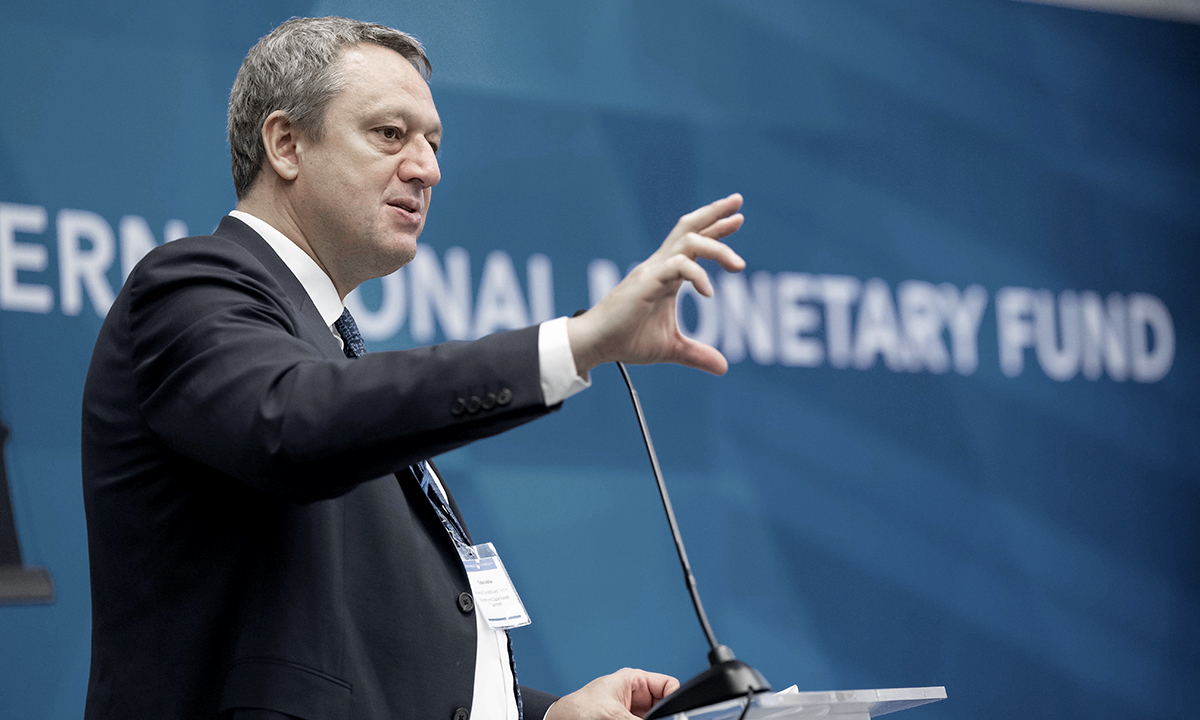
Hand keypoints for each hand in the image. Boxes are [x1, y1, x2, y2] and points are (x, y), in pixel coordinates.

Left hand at [544, 667, 680, 719]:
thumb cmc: (577, 711)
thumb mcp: (613, 715)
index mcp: (634, 681)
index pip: (668, 686)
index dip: (675, 700)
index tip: (676, 715)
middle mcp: (636, 698)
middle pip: (663, 708)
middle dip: (661, 717)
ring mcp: (631, 713)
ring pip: (653, 718)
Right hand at [567, 194, 745, 375]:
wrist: (597, 344)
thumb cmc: (627, 340)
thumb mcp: (670, 348)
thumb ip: (696, 354)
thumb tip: (723, 367)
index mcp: (667, 273)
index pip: (694, 241)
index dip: (715, 227)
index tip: (738, 217)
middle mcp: (661, 265)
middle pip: (689, 227)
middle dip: (714, 213)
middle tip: (739, 204)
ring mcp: (653, 271)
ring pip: (688, 241)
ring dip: (716, 246)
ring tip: (738, 265)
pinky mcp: (646, 281)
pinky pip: (677, 266)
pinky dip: (697, 276)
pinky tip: (708, 294)